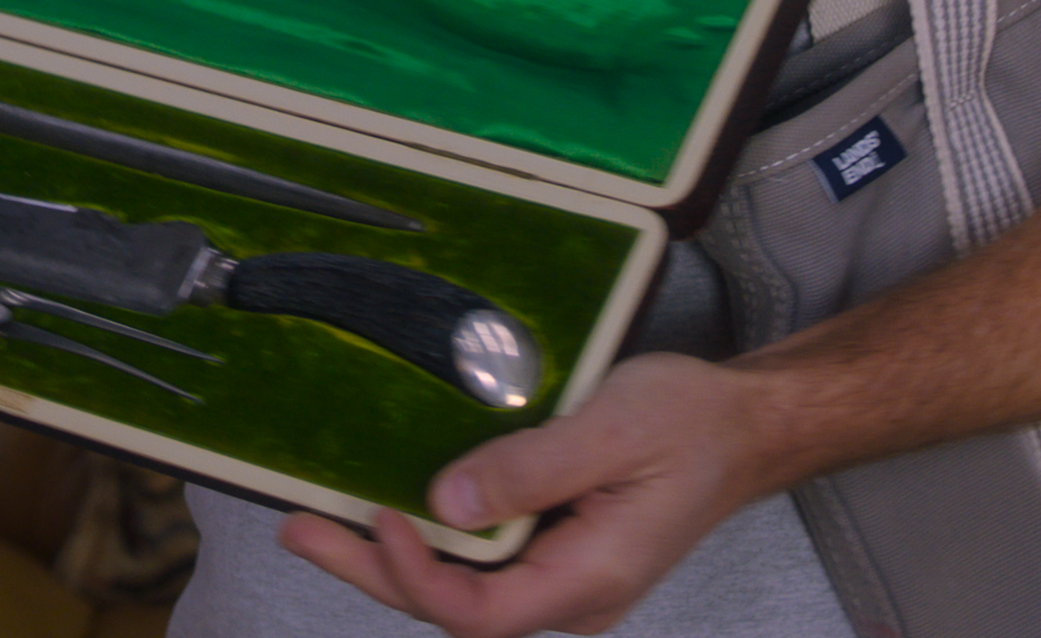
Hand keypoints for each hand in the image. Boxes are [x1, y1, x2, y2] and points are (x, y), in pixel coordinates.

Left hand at [275, 354, 773, 637]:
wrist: (745, 428)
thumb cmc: (691, 424)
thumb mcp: (612, 430)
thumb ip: (531, 471)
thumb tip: (448, 505)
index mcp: (590, 578)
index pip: (481, 615)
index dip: (418, 576)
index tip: (379, 515)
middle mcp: (571, 596)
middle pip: (455, 611)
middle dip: (371, 570)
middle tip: (295, 526)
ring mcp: (563, 580)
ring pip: (462, 590)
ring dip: (388, 558)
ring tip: (314, 520)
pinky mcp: (555, 554)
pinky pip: (481, 565)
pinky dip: (429, 542)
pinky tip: (384, 513)